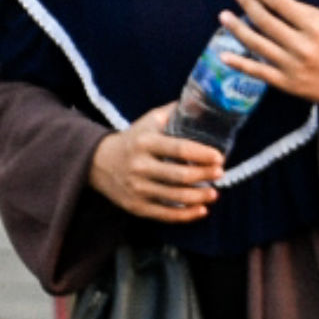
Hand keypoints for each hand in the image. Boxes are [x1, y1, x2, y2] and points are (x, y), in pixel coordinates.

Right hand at [90, 106, 222, 223]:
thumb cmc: (133, 139)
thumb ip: (173, 113)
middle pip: (179, 175)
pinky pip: (164, 214)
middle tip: (220, 173)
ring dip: (199, 197)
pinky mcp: (135, 206)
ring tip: (215, 193)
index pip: (178, 149)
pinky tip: (202, 210)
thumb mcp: (148, 121)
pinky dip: (185, 215)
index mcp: (145, 143)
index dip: (201, 154)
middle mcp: (139, 166)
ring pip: (174, 197)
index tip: (219, 157)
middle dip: (204, 175)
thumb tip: (202, 103)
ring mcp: (137, 188)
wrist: (97, 162)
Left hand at [219, 0, 318, 113]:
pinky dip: (240, 64)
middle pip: (267, 22)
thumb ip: (306, 13)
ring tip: (224, 15)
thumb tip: (276, 3)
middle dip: (249, 4)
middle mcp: (303, 46)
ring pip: (258, 44)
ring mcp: (293, 66)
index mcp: (316, 27)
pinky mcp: (288, 84)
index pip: (283, 4)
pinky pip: (258, 72)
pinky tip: (224, 54)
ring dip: (237, 29)